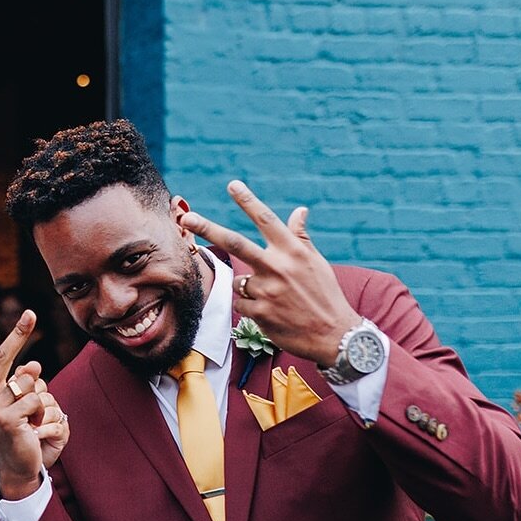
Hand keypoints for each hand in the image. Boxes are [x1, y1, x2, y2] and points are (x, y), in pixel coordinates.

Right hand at [0, 304, 63, 500]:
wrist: (15, 467)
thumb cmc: (16, 432)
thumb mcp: (15, 404)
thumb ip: (20, 382)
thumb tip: (34, 365)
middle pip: (3, 357)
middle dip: (19, 333)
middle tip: (32, 313)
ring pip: (28, 383)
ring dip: (37, 398)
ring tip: (31, 418)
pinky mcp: (7, 419)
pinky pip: (35, 400)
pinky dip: (41, 413)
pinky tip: (33, 428)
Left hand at [179, 181, 360, 366]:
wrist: (333, 335)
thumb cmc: (325, 295)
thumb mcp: (317, 262)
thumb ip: (301, 237)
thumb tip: (300, 210)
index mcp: (292, 251)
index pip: (266, 220)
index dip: (248, 201)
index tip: (232, 185)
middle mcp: (277, 267)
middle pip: (235, 242)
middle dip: (208, 228)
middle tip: (186, 217)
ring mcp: (267, 290)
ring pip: (239, 281)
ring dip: (249, 288)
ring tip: (275, 299)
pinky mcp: (259, 312)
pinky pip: (241, 303)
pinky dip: (251, 307)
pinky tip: (272, 313)